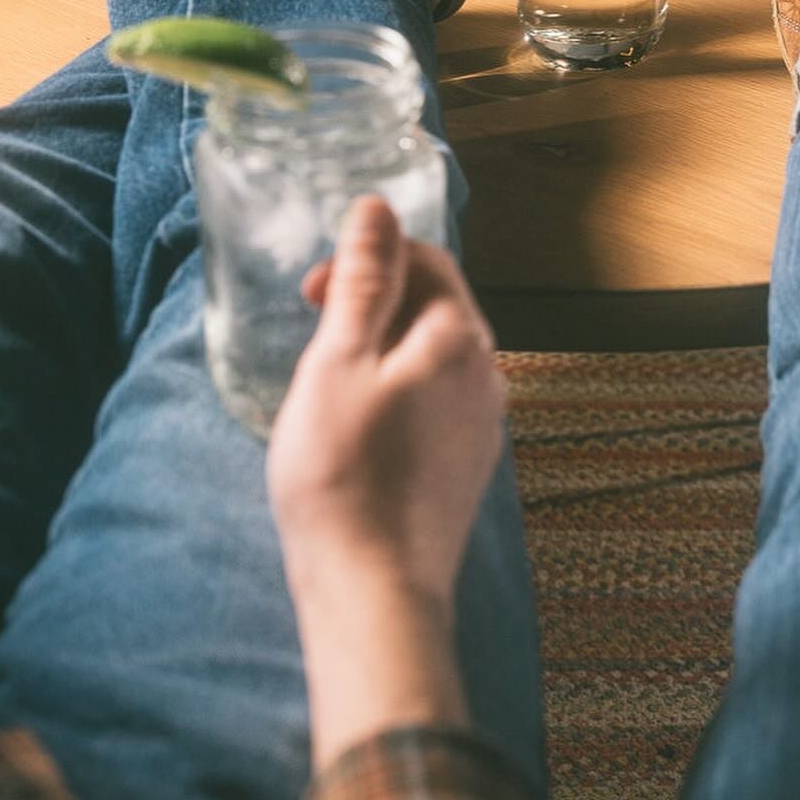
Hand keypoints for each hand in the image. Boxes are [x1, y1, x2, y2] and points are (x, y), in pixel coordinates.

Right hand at [267, 194, 505, 607]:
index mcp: (460, 338)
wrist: (376, 590)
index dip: (369, 258)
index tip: (312, 291)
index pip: (428, 259)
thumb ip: (362, 280)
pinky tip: (359, 424)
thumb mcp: (337, 362)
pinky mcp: (469, 463)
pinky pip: (437, 400)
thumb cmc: (345, 476)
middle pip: (436, 305)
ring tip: (331, 378)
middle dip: (376, 300)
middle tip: (315, 330)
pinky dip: (398, 390)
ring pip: (435, 354)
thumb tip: (376, 208)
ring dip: (385, 347)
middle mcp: (487, 374)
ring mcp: (484, 422)